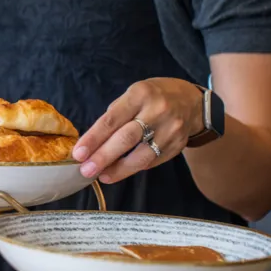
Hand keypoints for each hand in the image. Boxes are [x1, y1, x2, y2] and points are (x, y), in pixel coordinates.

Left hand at [73, 78, 204, 183]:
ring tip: (102, 175)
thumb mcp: (133, 95)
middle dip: (103, 157)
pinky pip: (152, 161)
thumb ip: (114, 116)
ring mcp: (170, 129)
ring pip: (141, 156)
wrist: (192, 102)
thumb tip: (91, 144)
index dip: (93, 139)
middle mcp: (157, 111)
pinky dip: (133, 168)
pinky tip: (120, 171)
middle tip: (86, 171)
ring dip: (118, 169)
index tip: (79, 154)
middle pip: (126, 139)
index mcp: (140, 94)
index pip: (112, 120)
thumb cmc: (153, 98)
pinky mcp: (177, 145)